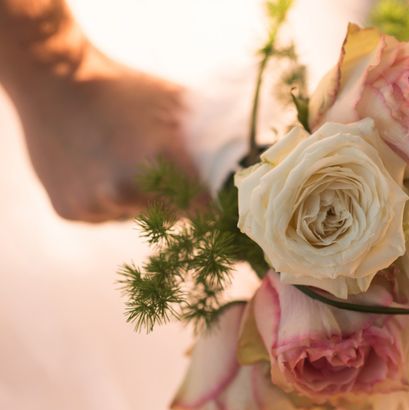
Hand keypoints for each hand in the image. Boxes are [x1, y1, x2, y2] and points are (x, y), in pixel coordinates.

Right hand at [6, 46, 193, 221]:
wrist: (53, 79)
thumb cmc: (124, 89)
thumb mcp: (177, 104)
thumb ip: (209, 138)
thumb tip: (240, 163)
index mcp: (158, 163)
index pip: (203, 207)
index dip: (210, 201)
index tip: (210, 193)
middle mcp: (125, 190)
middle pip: (171, 215)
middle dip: (175, 197)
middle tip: (159, 165)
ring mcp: (95, 204)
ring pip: (136, 216)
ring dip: (139, 199)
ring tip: (123, 161)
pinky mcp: (71, 211)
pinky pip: (107, 215)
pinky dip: (109, 201)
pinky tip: (98, 170)